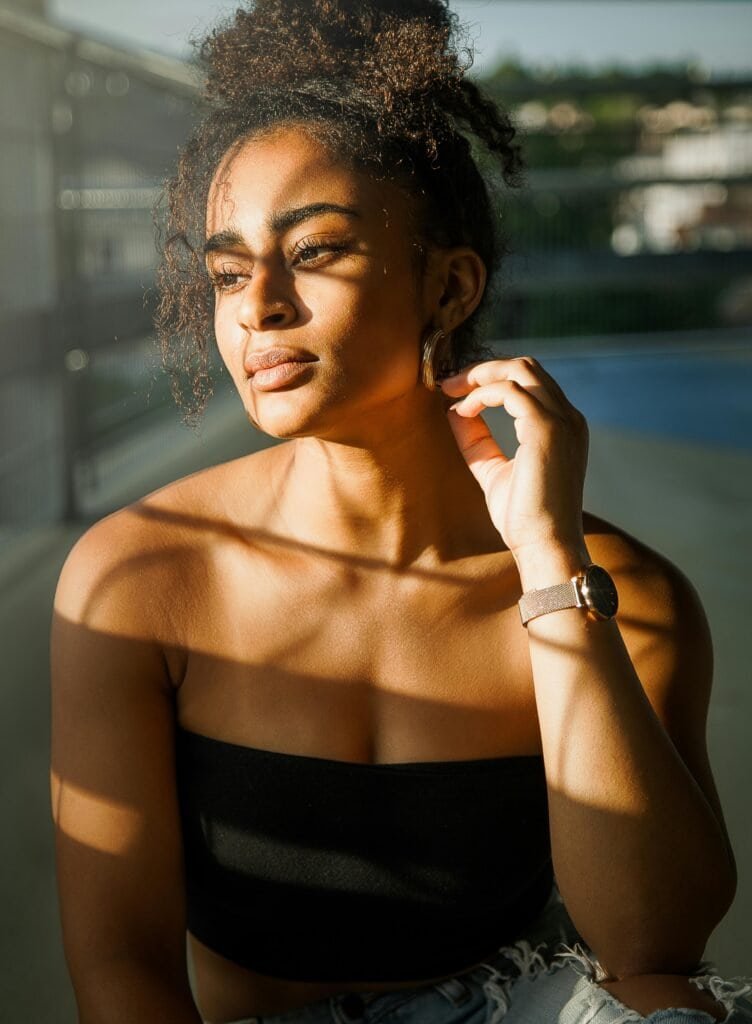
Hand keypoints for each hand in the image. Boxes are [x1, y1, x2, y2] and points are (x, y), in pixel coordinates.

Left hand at [439, 356, 589, 560]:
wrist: (545, 546)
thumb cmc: (524, 518)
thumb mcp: (494, 471)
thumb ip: (478, 441)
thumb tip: (453, 411)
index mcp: (563, 427)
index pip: (530, 382)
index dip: (490, 379)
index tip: (456, 391)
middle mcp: (568, 418)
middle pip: (526, 366)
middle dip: (483, 368)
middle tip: (448, 382)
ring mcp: (561, 421)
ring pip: (519, 369)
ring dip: (479, 375)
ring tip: (449, 390)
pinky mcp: (546, 429)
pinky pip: (509, 390)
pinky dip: (481, 395)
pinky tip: (462, 411)